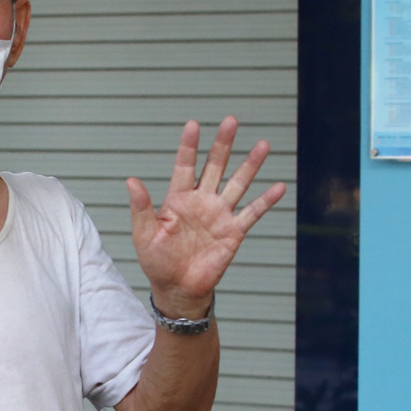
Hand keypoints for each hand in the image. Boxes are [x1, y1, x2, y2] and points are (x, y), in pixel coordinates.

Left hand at [127, 117, 286, 318]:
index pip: (185, 165)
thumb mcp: (143, 234)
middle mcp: (202, 201)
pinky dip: (266, 200)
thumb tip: (131, 180)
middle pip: (215, 166)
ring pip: (238, 184)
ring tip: (262, 145)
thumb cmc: (157, 262)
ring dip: (250, 165)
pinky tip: (279, 186)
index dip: (189, 146)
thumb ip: (141, 207)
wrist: (178, 289)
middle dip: (223, 144)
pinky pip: (252, 213)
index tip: (193, 124)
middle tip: (231, 121)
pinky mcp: (233, 232)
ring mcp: (219, 215)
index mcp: (178, 199)